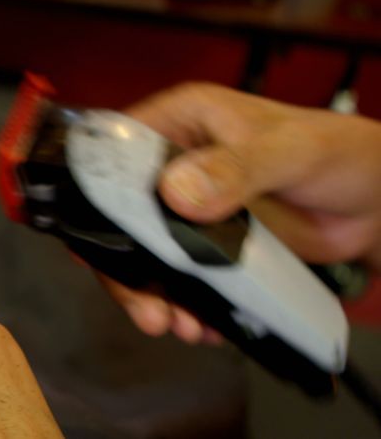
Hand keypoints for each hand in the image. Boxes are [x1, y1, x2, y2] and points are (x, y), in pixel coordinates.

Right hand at [100, 83, 380, 341]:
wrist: (377, 199)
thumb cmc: (338, 153)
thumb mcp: (288, 152)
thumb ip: (236, 168)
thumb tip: (176, 193)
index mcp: (179, 122)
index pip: (114, 153)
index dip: (95, 195)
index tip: (95, 243)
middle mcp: (171, 164)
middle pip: (119, 216)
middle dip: (124, 268)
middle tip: (147, 308)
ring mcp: (186, 209)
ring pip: (143, 253)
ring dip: (153, 294)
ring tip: (180, 326)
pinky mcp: (207, 245)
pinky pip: (178, 276)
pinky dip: (184, 303)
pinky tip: (205, 323)